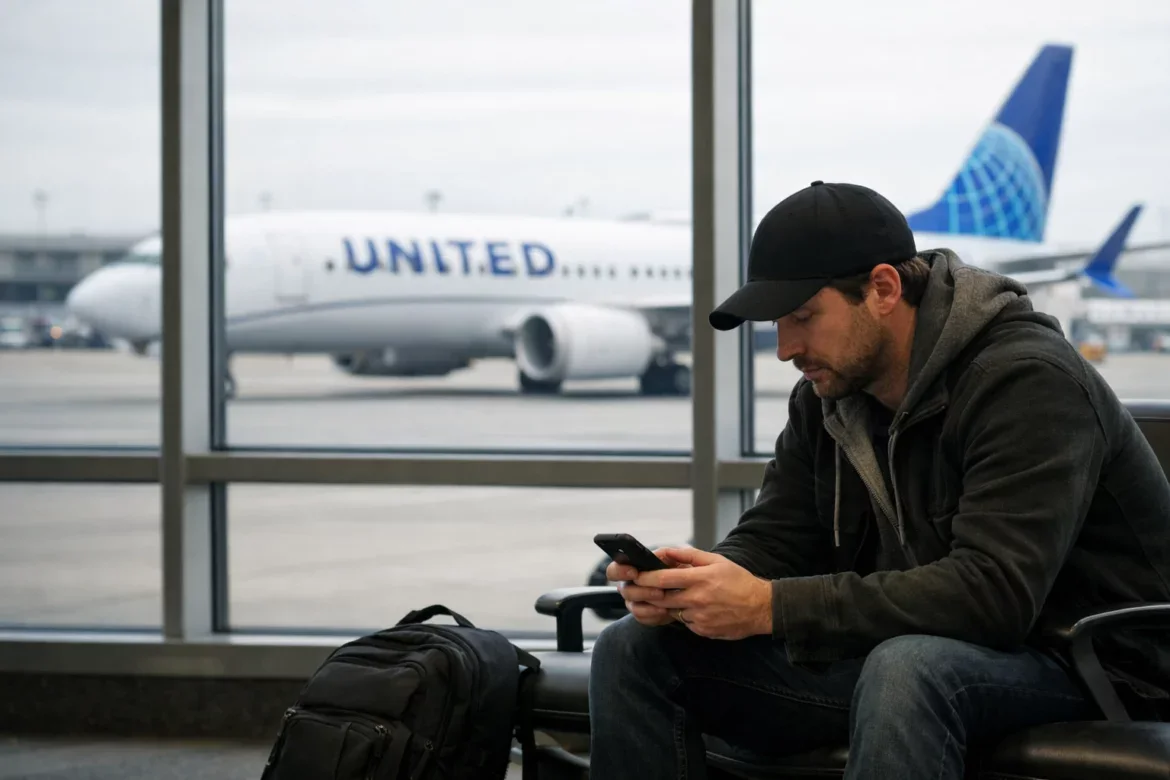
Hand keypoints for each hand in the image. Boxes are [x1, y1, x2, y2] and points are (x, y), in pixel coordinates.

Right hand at [606, 548, 687, 626]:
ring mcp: (634, 602)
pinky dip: (654, 615)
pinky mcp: (642, 615)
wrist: (688, 590)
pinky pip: (642, 618)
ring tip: (665, 600)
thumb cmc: (678, 570)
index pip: (614, 570)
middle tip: (659, 590)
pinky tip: (666, 611)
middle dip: (642, 591)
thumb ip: (665, 554)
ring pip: (633, 606)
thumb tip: (656, 554)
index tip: (634, 572)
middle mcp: (629, 586)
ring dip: (650, 603)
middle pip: (624, 590)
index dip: (620, 571)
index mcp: (631, 569)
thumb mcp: (674, 558)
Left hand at [635, 547, 772, 639]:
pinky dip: (684, 615)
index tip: (637, 576)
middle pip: (661, 598)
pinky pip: (685, 623)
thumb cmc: (739, 581)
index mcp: (700, 579)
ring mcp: (700, 617)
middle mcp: (697, 599)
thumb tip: (666, 551)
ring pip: (672, 612)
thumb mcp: (716, 561)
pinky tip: (696, 609)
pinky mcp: (703, 631)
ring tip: (677, 597)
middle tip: (644, 589)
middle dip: (650, 594)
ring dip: (669, 605)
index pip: (663, 579)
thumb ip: (689, 556)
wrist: (761, 607)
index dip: (645, 578)